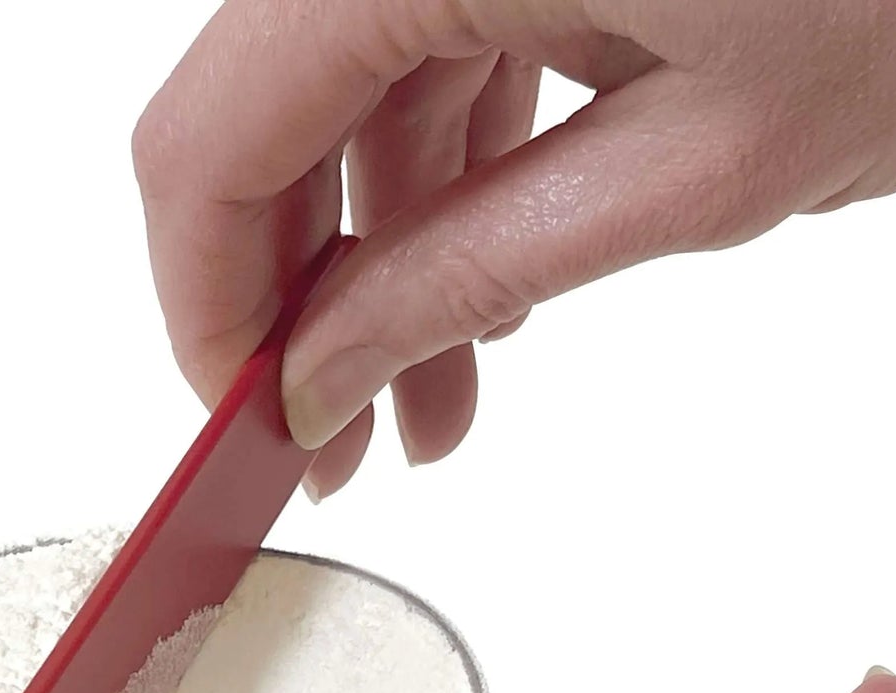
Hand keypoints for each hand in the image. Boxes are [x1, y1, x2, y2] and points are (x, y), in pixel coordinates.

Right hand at [133, 1, 895, 496]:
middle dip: (291, 298)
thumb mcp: (688, 172)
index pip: (212, 143)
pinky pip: (428, 56)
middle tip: (332, 434)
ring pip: (345, 102)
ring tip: (431, 399)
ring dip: (375, 259)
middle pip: (259, 121)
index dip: (206, 303)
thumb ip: (465, 273)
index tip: (242, 417)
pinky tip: (486, 286)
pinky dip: (443, 181)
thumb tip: (322, 374)